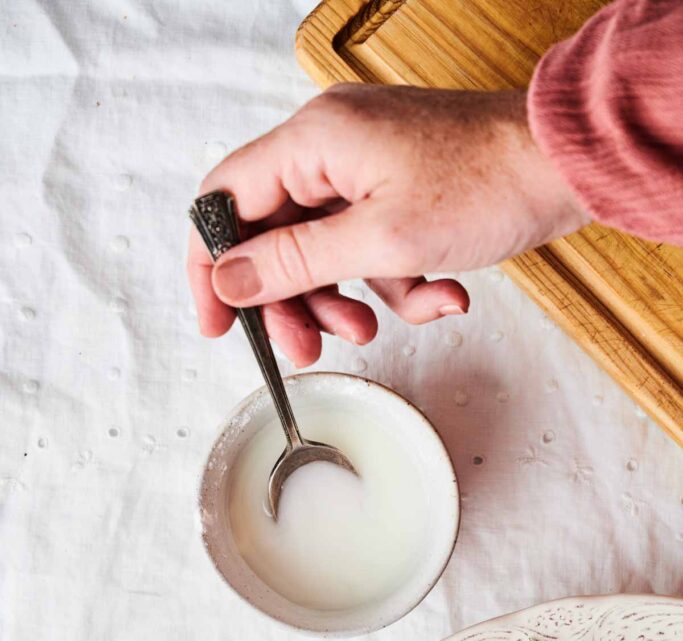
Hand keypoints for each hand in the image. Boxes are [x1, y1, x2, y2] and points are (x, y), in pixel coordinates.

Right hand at [188, 85, 587, 365]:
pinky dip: (395, 284)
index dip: (211, 265)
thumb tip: (228, 280)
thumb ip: (293, 263)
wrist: (568, 168)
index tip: (218, 323)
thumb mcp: (379, 241)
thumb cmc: (487, 186)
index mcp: (313, 141)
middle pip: (273, 235)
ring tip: (374, 328)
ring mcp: (366, 169)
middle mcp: (331, 148)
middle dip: (291, 301)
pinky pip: (369, 249)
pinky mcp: (398, 192)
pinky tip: (438, 297)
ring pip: (322, 250)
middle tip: (308, 348)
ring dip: (344, 299)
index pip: (225, 200)